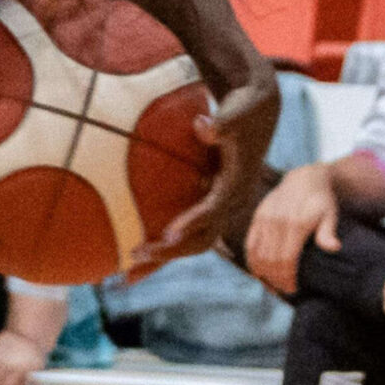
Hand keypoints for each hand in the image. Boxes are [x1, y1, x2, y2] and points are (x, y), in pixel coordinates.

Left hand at [131, 78, 280, 279]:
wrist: (258, 111)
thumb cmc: (243, 110)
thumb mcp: (237, 113)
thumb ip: (222, 122)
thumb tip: (202, 125)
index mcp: (237, 184)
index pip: (213, 208)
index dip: (192, 221)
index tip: (168, 233)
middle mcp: (230, 202)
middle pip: (203, 238)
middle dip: (171, 251)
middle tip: (134, 254)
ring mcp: (220, 206)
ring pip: (194, 242)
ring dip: (163, 258)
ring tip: (126, 274)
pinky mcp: (210, 205)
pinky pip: (188, 233)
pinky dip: (165, 247)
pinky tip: (138, 256)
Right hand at [244, 163, 338, 296]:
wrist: (304, 179)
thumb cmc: (322, 201)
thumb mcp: (331, 215)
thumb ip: (328, 232)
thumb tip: (334, 248)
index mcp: (295, 225)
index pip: (285, 260)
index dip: (287, 278)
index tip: (293, 289)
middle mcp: (276, 223)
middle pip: (270, 261)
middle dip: (276, 280)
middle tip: (284, 291)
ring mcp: (264, 220)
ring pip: (257, 254)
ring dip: (263, 274)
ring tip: (272, 285)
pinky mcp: (257, 219)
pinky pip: (249, 244)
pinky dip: (252, 260)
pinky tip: (259, 272)